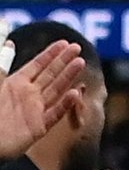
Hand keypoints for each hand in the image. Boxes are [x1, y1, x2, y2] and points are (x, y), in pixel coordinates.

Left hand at [0, 39, 84, 158]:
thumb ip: (1, 66)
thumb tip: (9, 43)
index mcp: (14, 84)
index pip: (37, 65)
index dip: (51, 53)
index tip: (64, 42)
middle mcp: (28, 95)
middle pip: (50, 74)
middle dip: (64, 61)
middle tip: (77, 47)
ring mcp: (35, 110)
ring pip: (56, 90)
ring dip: (68, 76)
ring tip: (80, 63)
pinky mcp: (39, 127)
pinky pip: (55, 113)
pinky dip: (65, 104)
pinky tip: (74, 93)